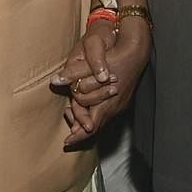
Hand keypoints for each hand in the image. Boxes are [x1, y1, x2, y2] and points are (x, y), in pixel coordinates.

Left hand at [52, 19, 150, 145]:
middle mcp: (115, 106)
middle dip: (81, 133)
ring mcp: (120, 104)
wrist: (136, 49)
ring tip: (74, 125)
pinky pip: (106, 113)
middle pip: (96, 127)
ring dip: (87, 124)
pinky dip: (95, 115)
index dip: (78, 135)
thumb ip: (73, 73)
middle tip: (68, 137)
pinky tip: (87, 111)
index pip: (90, 126)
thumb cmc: (115, 54)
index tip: (66, 142)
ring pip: (101, 121)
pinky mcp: (122, 99)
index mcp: (107, 101)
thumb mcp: (90, 62)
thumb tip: (55, 80)